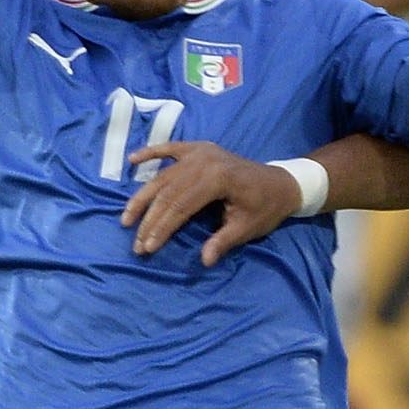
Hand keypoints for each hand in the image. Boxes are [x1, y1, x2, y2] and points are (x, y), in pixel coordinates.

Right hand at [123, 139, 304, 266]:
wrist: (281, 182)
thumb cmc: (265, 208)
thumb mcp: (247, 228)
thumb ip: (223, 242)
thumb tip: (205, 260)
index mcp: (218, 179)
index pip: (181, 206)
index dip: (162, 228)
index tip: (147, 247)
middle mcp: (205, 161)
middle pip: (168, 193)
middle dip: (149, 220)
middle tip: (135, 242)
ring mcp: (201, 152)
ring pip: (163, 176)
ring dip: (143, 197)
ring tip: (127, 218)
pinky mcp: (199, 148)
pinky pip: (170, 148)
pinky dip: (151, 152)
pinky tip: (132, 160)